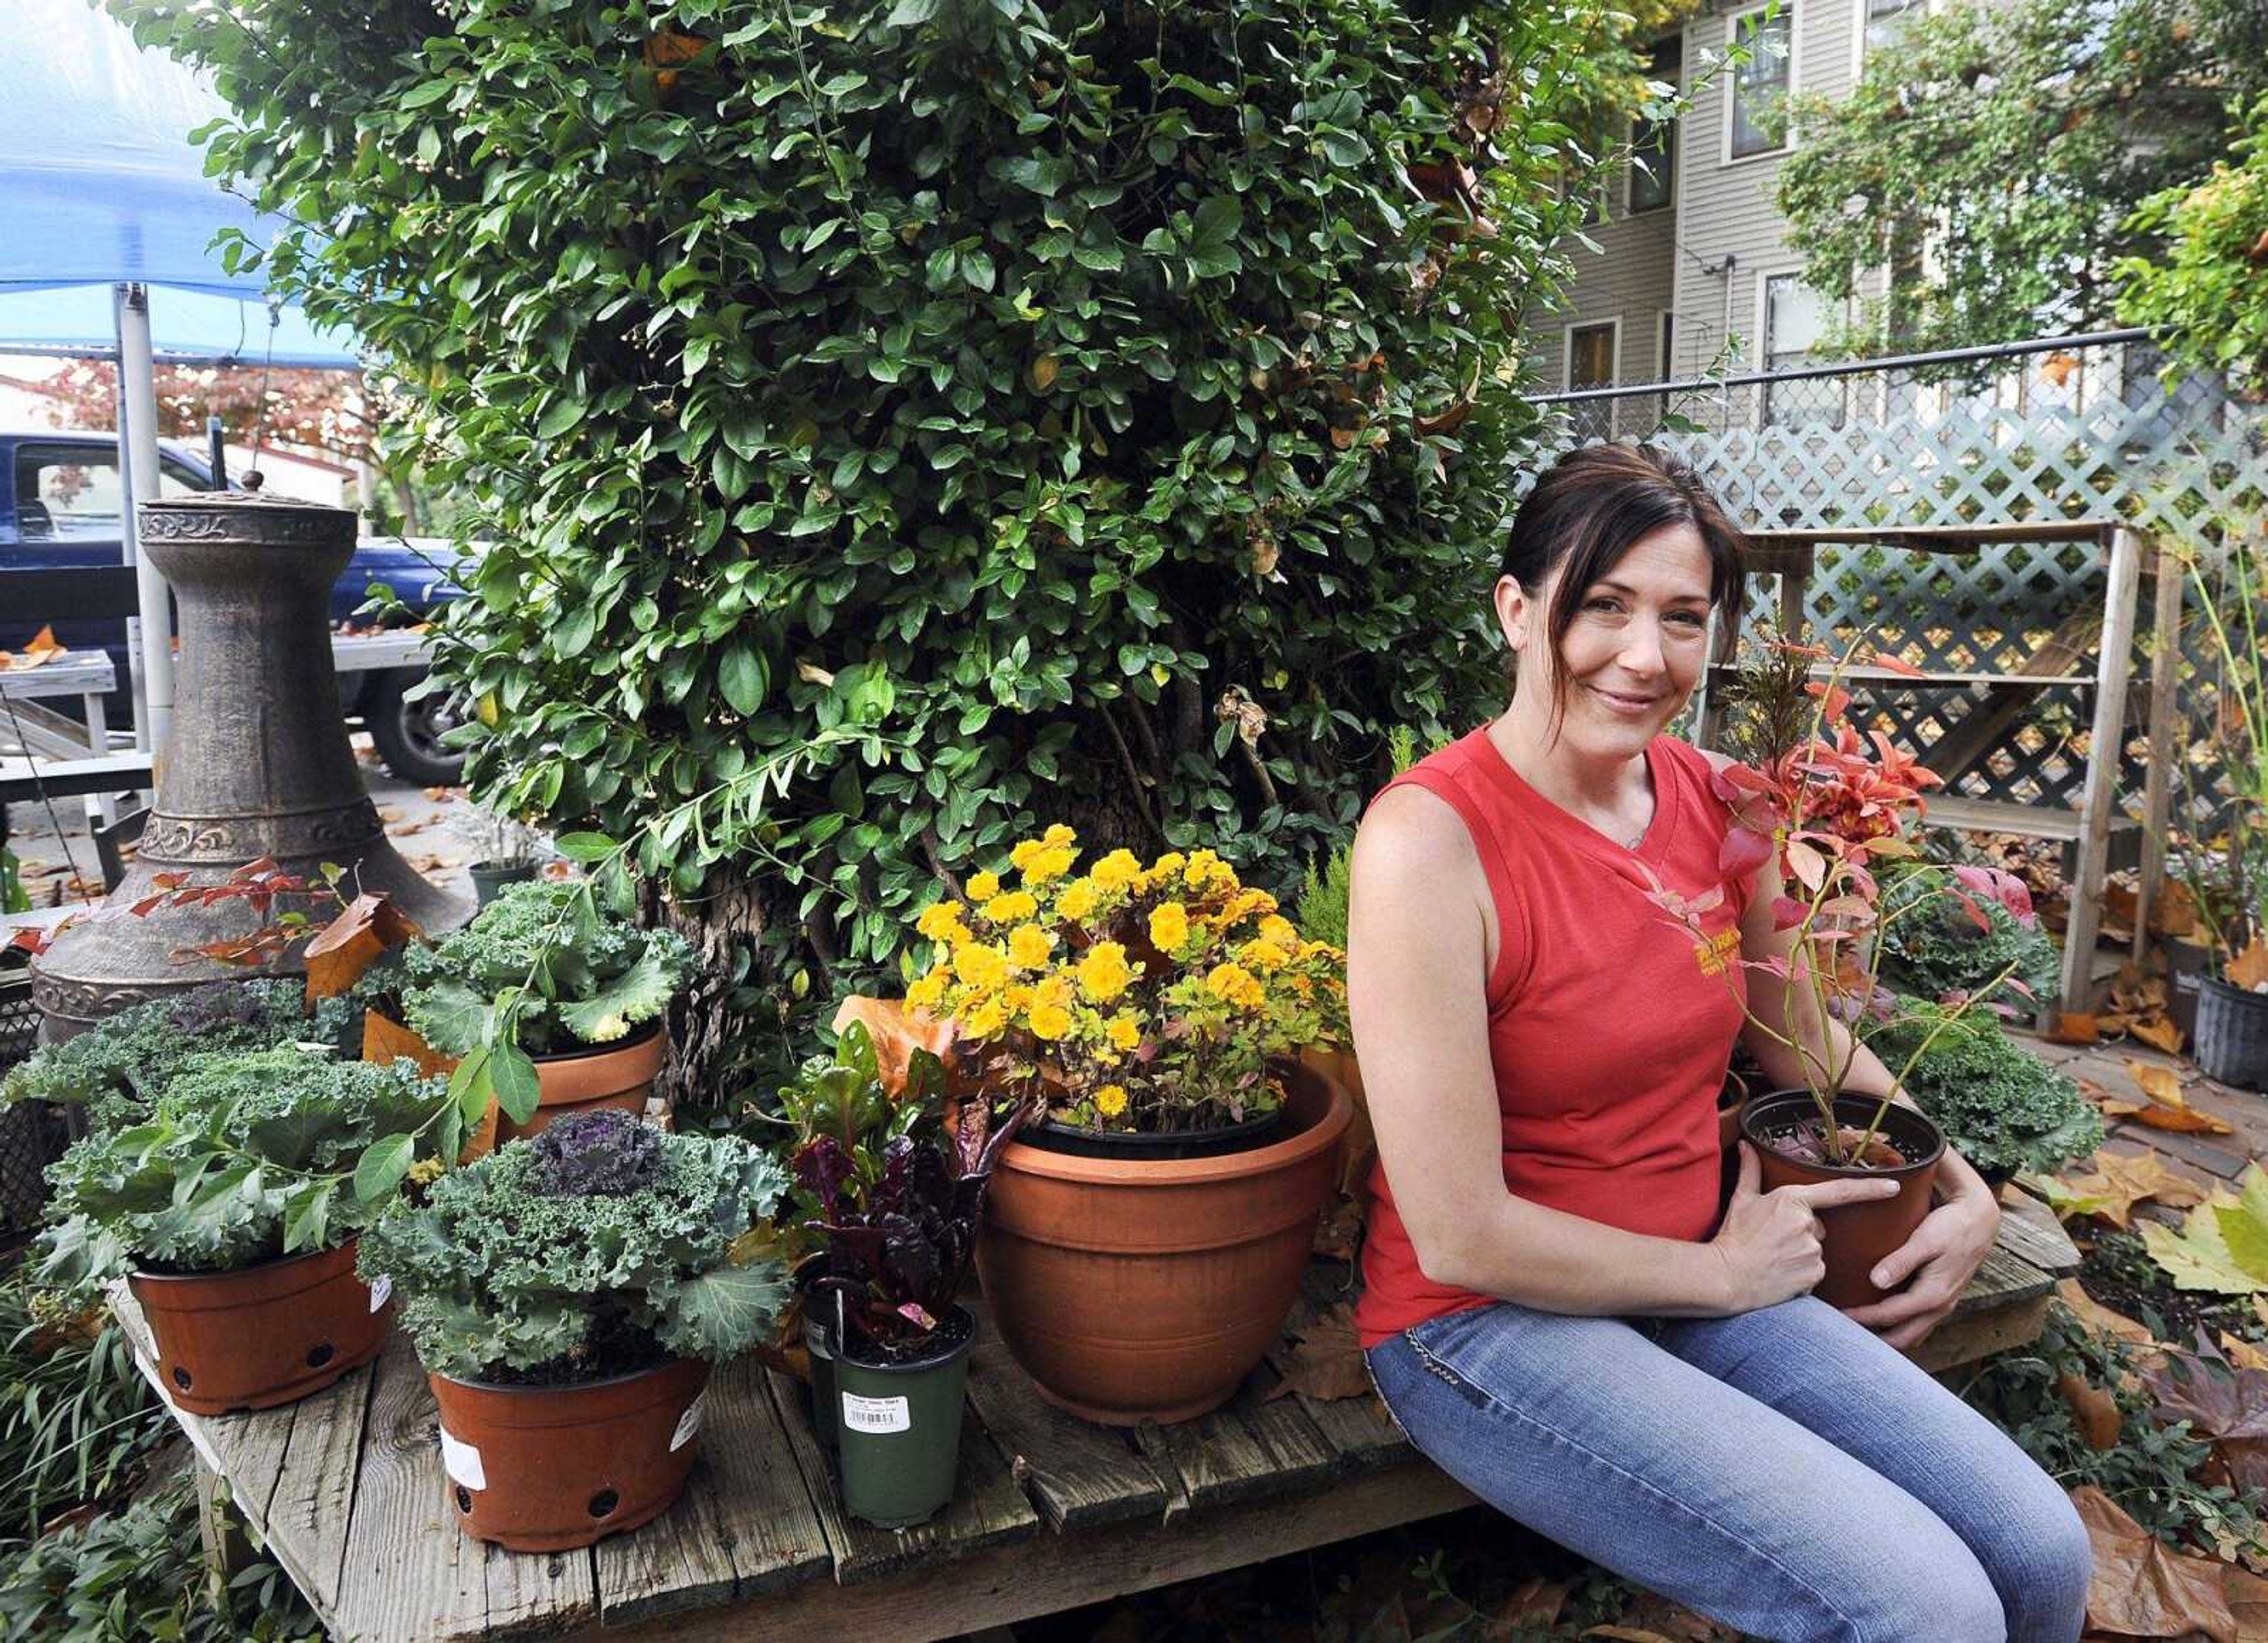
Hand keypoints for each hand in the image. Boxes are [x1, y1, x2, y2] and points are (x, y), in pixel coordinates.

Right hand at [1708, 1142, 1901, 1313]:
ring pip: (1817, 1250)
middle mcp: (1807, 1224)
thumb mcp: (1741, 1200)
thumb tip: (1746, 1145)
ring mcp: (1812, 1250)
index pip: (1840, 1191)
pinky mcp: (1814, 1275)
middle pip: (1819, 1227)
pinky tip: (1782, 1275)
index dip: (1871, 1188)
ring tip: (1775, 1260)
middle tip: (1775, 1242)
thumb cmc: (1733, 1237)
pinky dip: (1803, 1275)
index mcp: (1792, 1200)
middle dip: (1803, 1233)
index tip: (1894, 1185)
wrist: (1726, 1276)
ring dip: (1801, 1255)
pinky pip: (1816, 1272)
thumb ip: (1749, 1171)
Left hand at [1841, 1175, 2000, 1349]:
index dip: (1862, 1318)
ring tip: (1858, 1330)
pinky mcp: (1943, 1299)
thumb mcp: (1925, 1240)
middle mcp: (1940, 1307)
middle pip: (1903, 1338)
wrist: (1980, 1220)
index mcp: (1933, 1295)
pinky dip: (1899, 1327)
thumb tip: (1876, 1281)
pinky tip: (1882, 1320)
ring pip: (1912, 1334)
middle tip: (1844, 1333)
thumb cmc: (1951, 1227)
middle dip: (1874, 1339)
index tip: (1838, 1315)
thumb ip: (1901, 1261)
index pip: (1890, 1315)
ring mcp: (1944, 1306)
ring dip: (1887, 1337)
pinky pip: (1918, 1324)